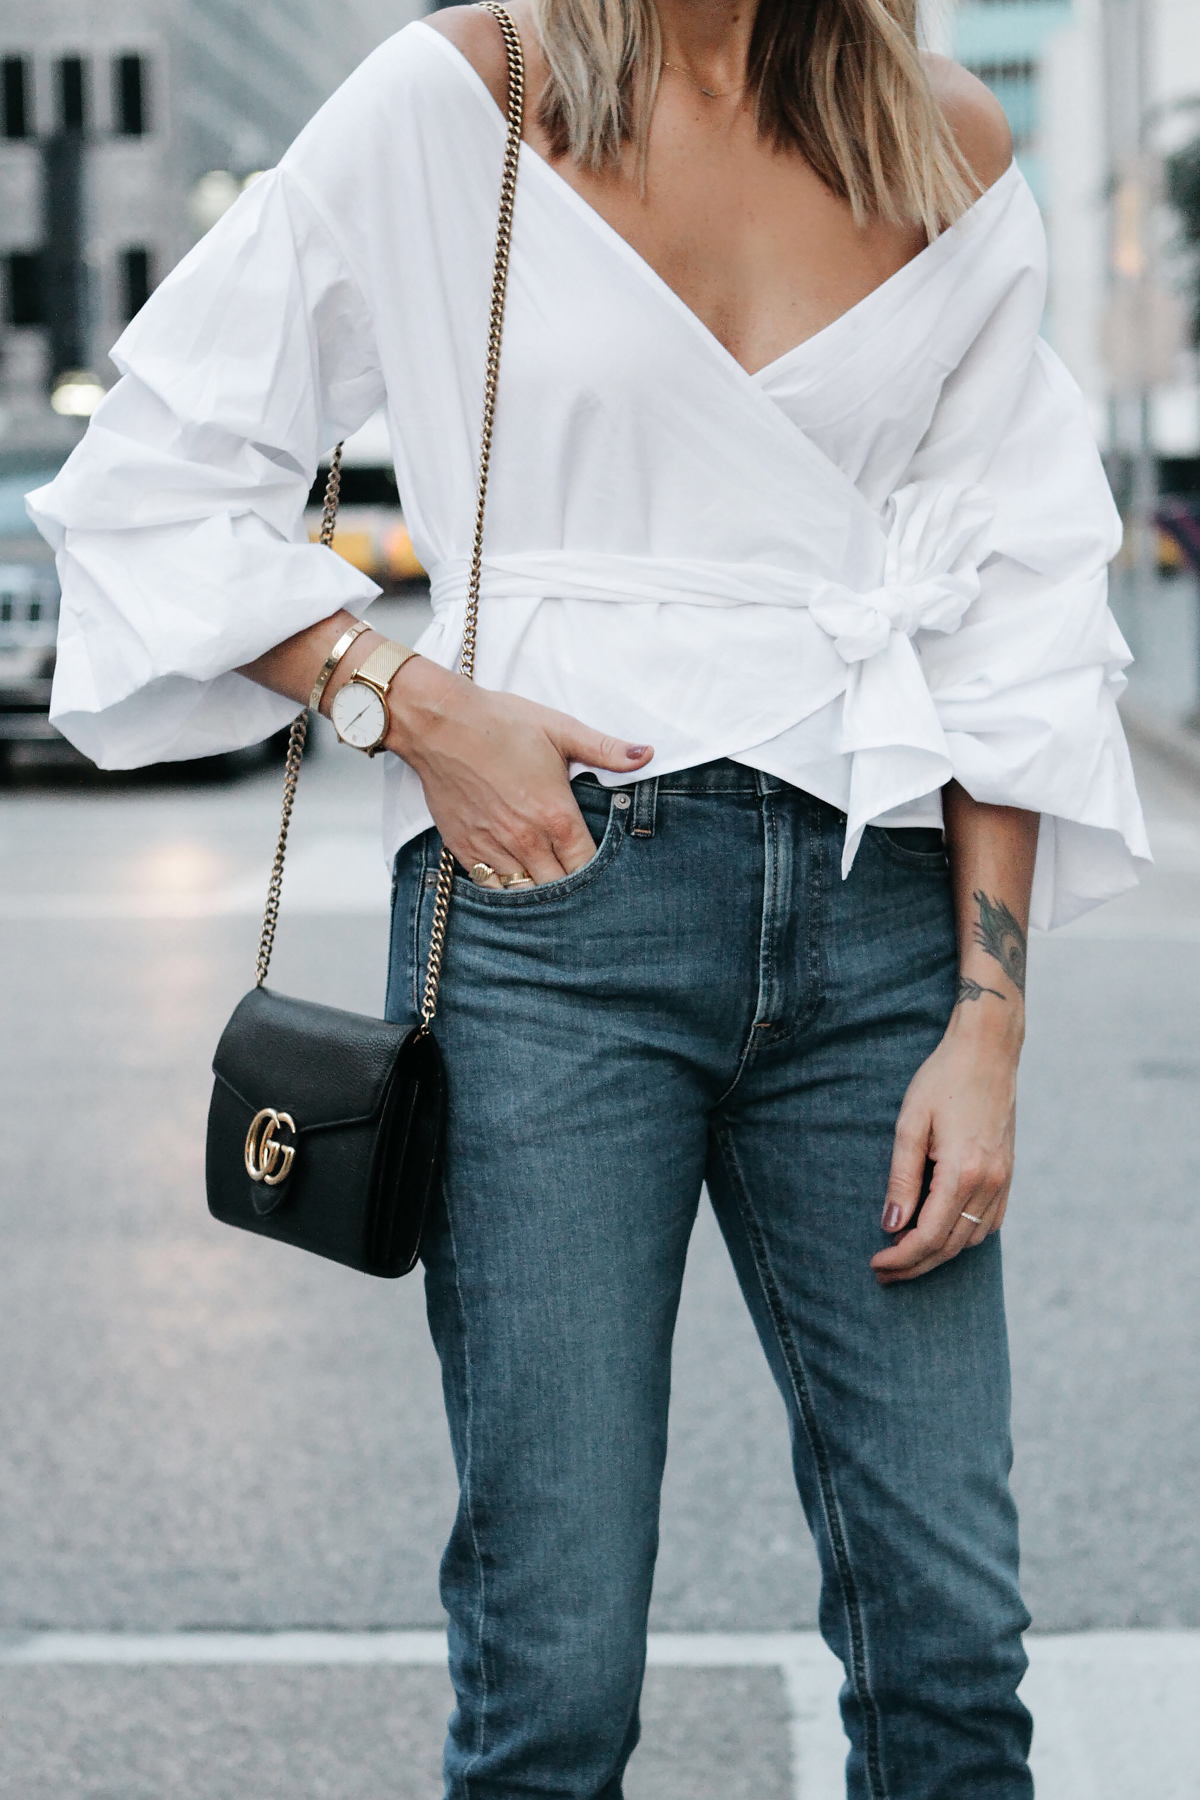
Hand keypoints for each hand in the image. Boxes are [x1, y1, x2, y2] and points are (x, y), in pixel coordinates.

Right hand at [386, 657, 652, 883]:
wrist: (439, 723)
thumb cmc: (499, 723)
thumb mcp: (560, 729)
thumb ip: (606, 749)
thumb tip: (647, 755)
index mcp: (555, 815)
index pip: (586, 865)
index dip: (598, 872)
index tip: (603, 871)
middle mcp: (526, 839)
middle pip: (558, 887)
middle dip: (570, 886)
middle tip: (576, 880)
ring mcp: (493, 847)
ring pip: (524, 892)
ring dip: (538, 888)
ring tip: (548, 883)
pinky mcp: (464, 848)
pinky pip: (490, 886)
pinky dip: (505, 887)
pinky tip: (514, 876)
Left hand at [870, 1008, 1021, 1284]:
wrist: (987, 1051)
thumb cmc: (942, 1079)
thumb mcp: (910, 1124)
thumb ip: (902, 1178)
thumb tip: (891, 1225)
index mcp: (963, 1171)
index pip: (929, 1235)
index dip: (901, 1257)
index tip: (876, 1264)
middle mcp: (989, 1182)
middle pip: (950, 1245)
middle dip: (915, 1264)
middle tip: (884, 1272)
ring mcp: (1004, 1179)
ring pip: (971, 1240)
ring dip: (938, 1255)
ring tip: (905, 1256)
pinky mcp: (1008, 1173)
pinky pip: (990, 1223)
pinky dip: (964, 1238)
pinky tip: (941, 1236)